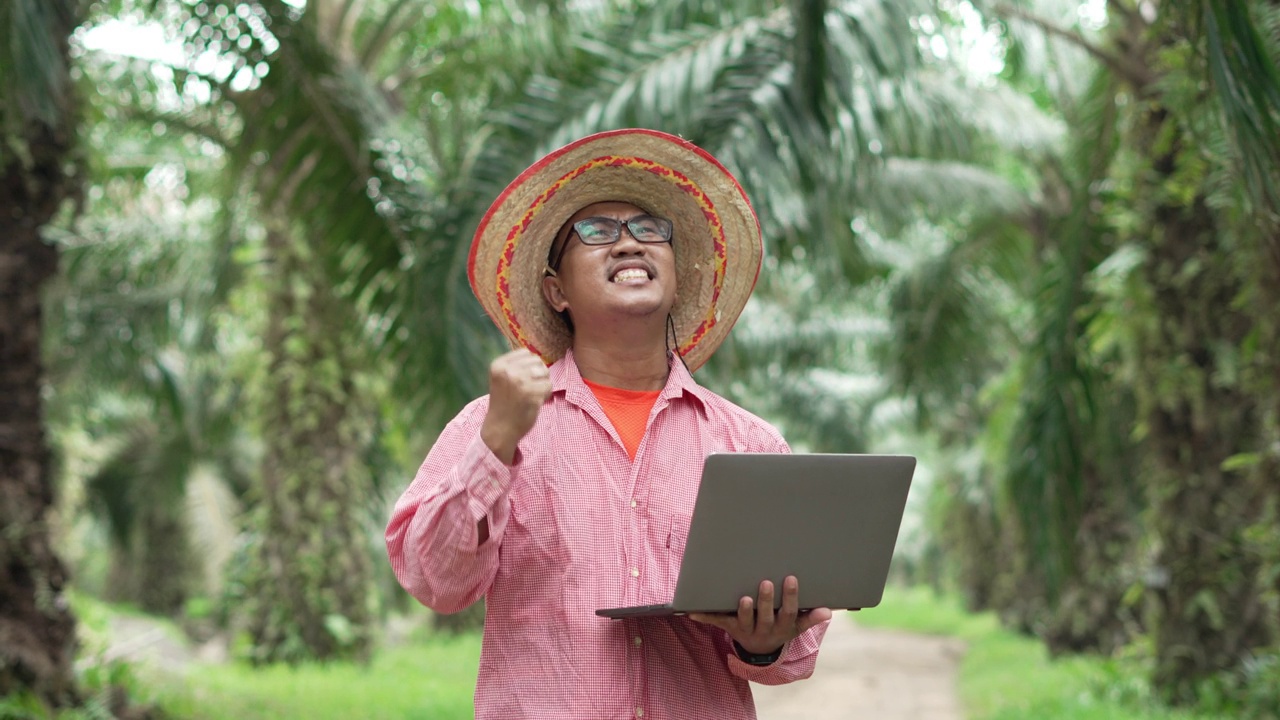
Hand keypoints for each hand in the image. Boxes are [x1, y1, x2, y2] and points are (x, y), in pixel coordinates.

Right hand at [480, 349, 551, 463]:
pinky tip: (536, 402)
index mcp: (498, 365)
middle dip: (538, 374)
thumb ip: (516, 366)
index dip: (530, 365)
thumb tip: (537, 357)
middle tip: (529, 389)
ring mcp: (520, 382)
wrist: (499, 429)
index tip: (523, 379)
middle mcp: (508, 371)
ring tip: (532, 395)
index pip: (526, 353)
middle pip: (537, 361)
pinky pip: (549, 386)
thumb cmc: (504, 404)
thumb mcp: (502, 379)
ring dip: (543, 384)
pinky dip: (546, 394)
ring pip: (545, 372)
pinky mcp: (531, 393)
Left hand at [688, 576, 831, 655]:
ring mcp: (745, 630)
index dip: (790, 597)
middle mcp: (764, 630)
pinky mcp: (729, 627)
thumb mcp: (796, 626)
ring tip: (744, 599)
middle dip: (766, 602)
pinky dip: (704, 616)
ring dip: (743, 611)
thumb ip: (810, 618)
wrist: (761, 650)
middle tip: (766, 583)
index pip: (788, 613)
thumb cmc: (781, 627)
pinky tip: (691, 610)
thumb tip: (828, 611)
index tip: (791, 578)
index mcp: (781, 627)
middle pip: (765, 617)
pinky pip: (717, 622)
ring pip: (743, 622)